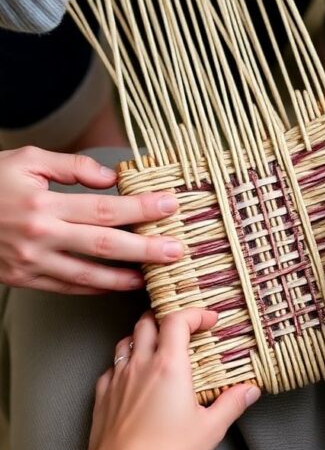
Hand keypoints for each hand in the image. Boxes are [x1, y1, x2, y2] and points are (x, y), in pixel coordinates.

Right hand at [0, 146, 183, 292]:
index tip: (169, 206)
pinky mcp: (23, 278)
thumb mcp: (26, 160)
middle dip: (146, 248)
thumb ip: (72, 166)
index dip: (142, 208)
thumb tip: (111, 176)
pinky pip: (67, 287)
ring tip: (154, 275)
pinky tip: (118, 285)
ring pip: (89, 275)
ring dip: (125, 277)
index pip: (105, 208)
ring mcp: (31, 261)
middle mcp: (40, 235)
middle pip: (105, 244)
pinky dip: (96, 288)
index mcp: (43, 203)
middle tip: (176, 250)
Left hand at [81, 309, 258, 449]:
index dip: (195, 314)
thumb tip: (249, 390)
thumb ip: (232, 403)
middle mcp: (141, 366)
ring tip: (157, 347)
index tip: (209, 320)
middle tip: (182, 328)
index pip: (178, 320)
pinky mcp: (103, 397)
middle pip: (147, 322)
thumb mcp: (211, 428)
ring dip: (143, 337)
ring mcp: (118, 379)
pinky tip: (133, 377)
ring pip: (126, 341)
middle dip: (166, 318)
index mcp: (170, 366)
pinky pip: (111, 368)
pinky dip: (124, 363)